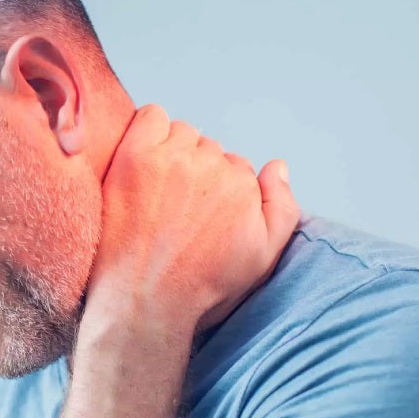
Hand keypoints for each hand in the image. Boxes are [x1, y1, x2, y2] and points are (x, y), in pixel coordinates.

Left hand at [84, 103, 299, 345]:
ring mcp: (172, 159)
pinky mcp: (136, 156)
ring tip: (159, 188)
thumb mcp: (262, 257)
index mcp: (244, 186)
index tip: (199, 215)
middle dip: (198, 171)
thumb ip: (283, 208)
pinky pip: (150, 117)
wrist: (145, 300)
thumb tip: (277, 166)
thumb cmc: (203, 286)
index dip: (219, 191)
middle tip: (176, 206)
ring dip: (174, 150)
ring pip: (182, 133)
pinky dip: (150, 129)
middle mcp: (212, 167)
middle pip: (210, 150)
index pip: (236, 168)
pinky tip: (143, 158)